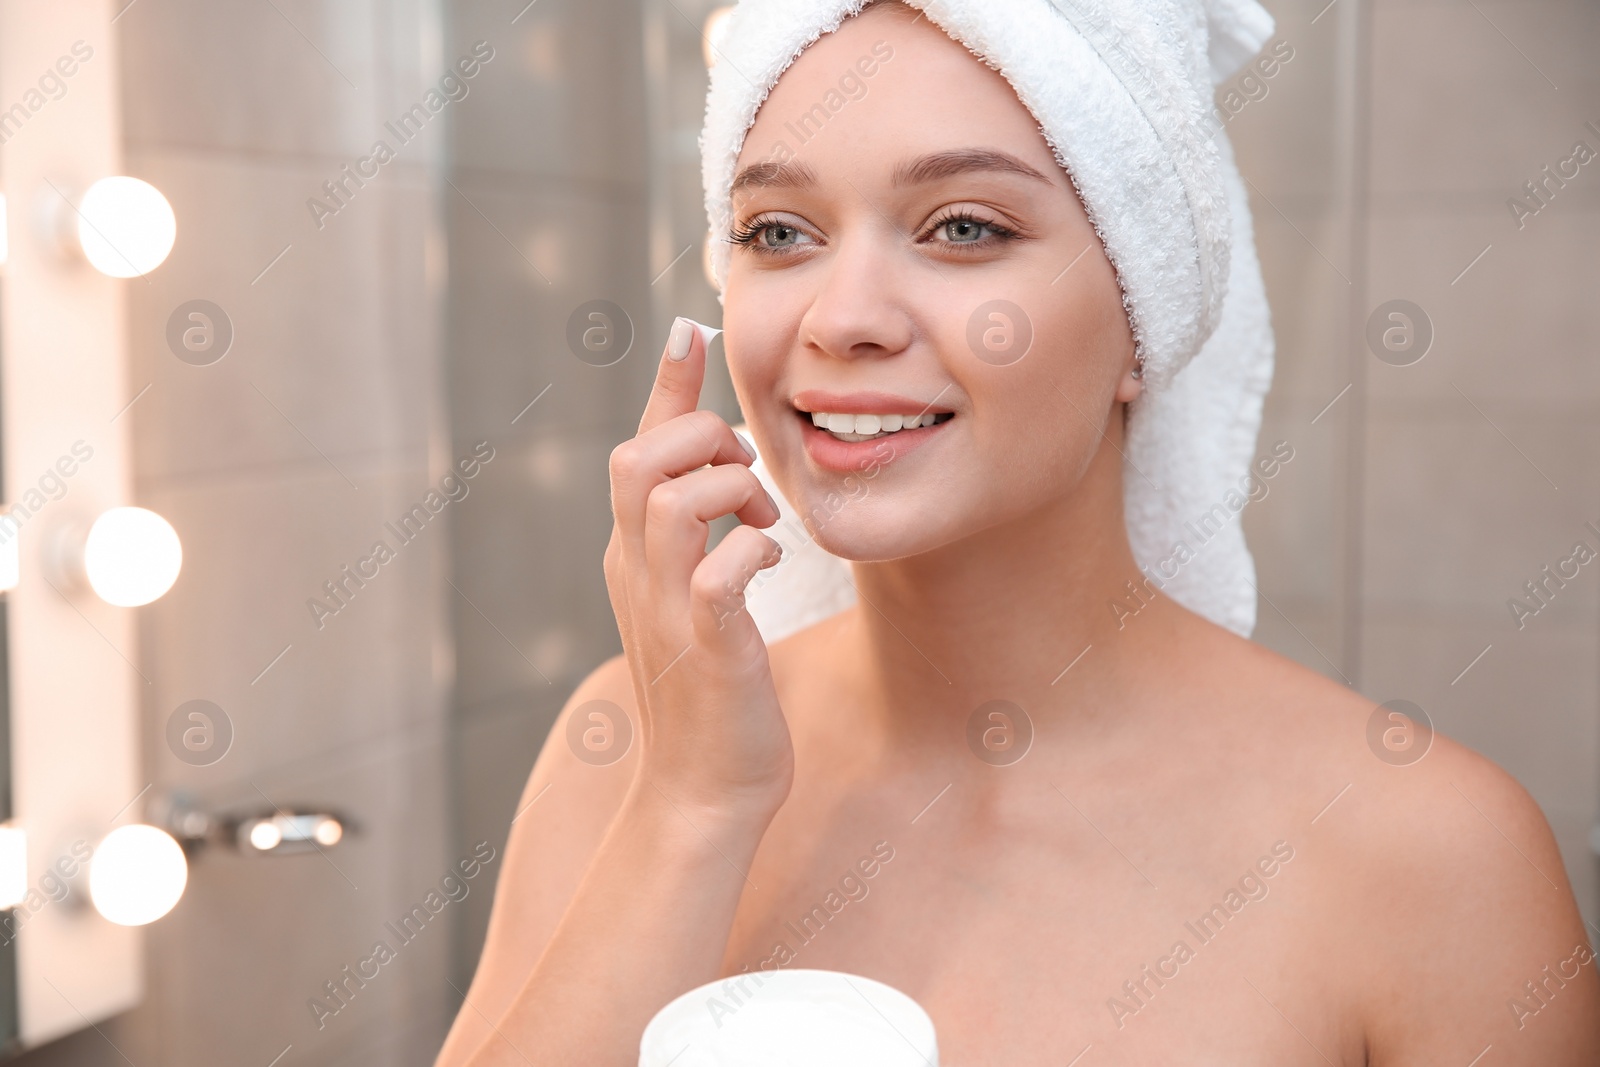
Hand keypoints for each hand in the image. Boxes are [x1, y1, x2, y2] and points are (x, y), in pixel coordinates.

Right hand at [604, 317, 791, 823]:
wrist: (702, 795)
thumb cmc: (714, 696)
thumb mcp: (693, 605)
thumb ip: (696, 544)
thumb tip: (726, 487)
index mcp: (632, 558)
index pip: (637, 451)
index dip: (666, 387)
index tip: (690, 327)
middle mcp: (635, 575)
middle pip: (639, 460)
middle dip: (703, 442)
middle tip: (750, 483)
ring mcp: (664, 612)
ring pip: (670, 502)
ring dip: (730, 491)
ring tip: (762, 524)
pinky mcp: (706, 649)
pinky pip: (716, 575)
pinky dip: (748, 552)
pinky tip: (768, 562)